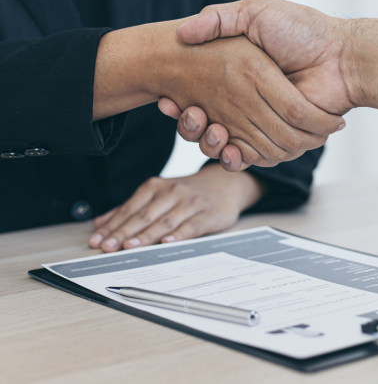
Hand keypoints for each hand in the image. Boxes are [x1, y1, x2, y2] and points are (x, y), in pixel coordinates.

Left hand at [88, 164, 264, 251]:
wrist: (226, 183)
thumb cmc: (188, 192)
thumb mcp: (160, 194)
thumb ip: (131, 208)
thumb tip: (101, 223)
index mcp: (156, 187)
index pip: (130, 208)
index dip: (113, 225)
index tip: (97, 240)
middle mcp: (172, 192)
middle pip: (144, 215)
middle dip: (124, 232)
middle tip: (108, 246)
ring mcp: (190, 203)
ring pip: (164, 221)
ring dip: (146, 235)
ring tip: (130, 246)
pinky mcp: (207, 214)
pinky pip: (190, 226)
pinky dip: (177, 235)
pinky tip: (166, 243)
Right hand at [167, 34, 342, 167]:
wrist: (341, 55)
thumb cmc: (301, 29)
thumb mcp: (255, 12)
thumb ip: (219, 18)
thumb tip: (182, 31)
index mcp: (240, 77)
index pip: (201, 97)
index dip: (182, 104)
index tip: (168, 100)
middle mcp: (249, 102)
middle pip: (208, 126)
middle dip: (191, 126)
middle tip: (186, 113)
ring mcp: (264, 122)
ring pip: (225, 144)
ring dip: (208, 142)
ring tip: (204, 126)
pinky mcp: (280, 138)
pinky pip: (252, 156)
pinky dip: (235, 157)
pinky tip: (225, 146)